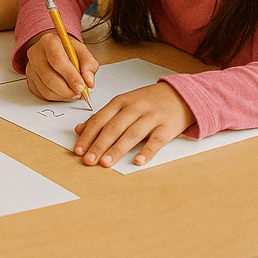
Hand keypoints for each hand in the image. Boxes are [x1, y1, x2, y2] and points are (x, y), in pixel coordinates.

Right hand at [25, 30, 97, 100]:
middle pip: (49, 78)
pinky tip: (64, 92)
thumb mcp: (82, 51)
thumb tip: (89, 81)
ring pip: (46, 89)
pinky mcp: (29, 80)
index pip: (57, 60)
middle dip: (67, 90)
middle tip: (79, 93)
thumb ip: (89, 64)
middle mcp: (36, 53)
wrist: (53, 50)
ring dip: (63, 95)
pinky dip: (57, 97)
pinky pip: (43, 94)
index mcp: (49, 41)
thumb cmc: (67, 50)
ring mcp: (30, 68)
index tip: (81, 87)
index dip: (70, 76)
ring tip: (74, 92)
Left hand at [73, 82, 194, 166]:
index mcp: (120, 101)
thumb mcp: (123, 103)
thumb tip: (79, 130)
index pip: (100, 119)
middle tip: (88, 160)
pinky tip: (138, 161)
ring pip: (131, 134)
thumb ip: (102, 116)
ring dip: (117, 149)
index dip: (88, 135)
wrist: (180, 94)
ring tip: (105, 162)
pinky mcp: (167, 127)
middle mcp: (134, 108)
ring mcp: (151, 117)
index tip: (78, 150)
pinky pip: (156, 141)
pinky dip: (147, 151)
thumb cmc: (147, 101)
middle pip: (113, 128)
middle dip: (98, 145)